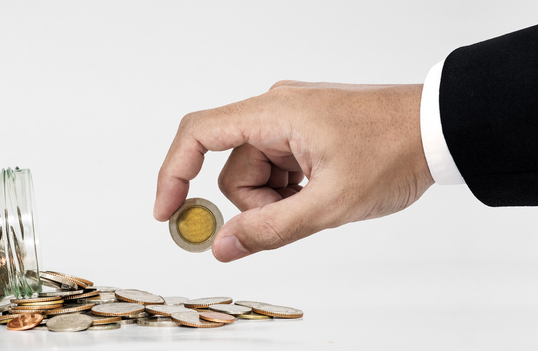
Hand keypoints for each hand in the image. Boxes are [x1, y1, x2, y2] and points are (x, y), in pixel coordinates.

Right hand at [154, 81, 433, 261]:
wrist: (437, 129)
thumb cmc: (394, 152)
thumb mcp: (330, 203)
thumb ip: (271, 229)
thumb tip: (222, 246)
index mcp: (274, 114)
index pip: (198, 134)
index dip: (173, 173)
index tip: (168, 213)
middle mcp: (275, 110)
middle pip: (233, 168)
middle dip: (255, 204)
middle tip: (297, 215)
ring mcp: (290, 121)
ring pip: (255, 173)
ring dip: (277, 199)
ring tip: (320, 200)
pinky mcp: (303, 132)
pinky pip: (276, 168)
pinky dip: (289, 189)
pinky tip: (321, 190)